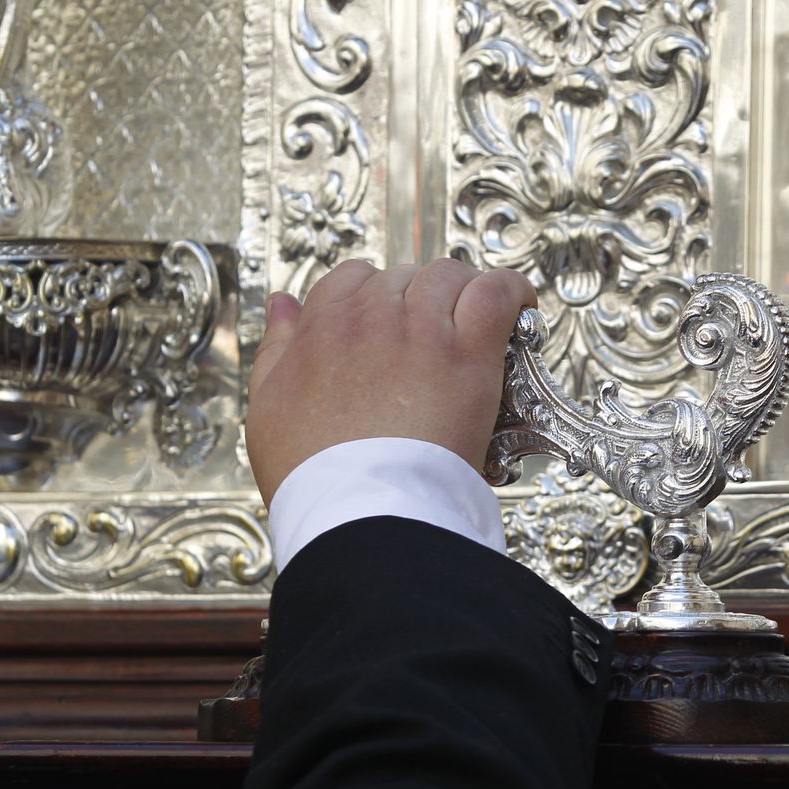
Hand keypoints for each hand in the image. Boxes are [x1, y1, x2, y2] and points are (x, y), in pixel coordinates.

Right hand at [245, 258, 537, 504]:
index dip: (375, 296)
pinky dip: (511, 291)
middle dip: (419, 300)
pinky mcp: (467, 351)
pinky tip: (521, 306)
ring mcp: (420, 329)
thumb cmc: (314, 475)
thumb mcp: (268, 409)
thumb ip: (277, 349)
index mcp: (320, 327)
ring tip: (475, 322)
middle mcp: (370, 316)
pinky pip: (495, 292)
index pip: (351, 278)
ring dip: (462, 292)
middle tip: (435, 337)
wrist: (362, 511)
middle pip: (404, 277)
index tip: (391, 322)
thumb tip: (284, 304)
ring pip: (448, 277)